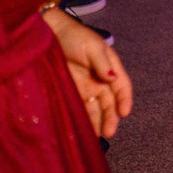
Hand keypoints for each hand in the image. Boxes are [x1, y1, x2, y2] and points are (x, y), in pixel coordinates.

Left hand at [42, 8, 132, 138]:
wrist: (48, 34)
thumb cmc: (74, 36)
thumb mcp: (92, 46)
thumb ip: (102, 63)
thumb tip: (112, 79)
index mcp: (109, 67)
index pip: (122, 86)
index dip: (124, 99)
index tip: (124, 113)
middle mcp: (99, 80)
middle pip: (109, 102)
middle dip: (111, 118)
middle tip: (109, 132)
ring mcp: (84, 88)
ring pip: (94, 109)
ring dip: (97, 122)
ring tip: (95, 137)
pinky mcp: (69, 93)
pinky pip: (78, 109)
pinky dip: (82, 120)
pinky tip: (81, 131)